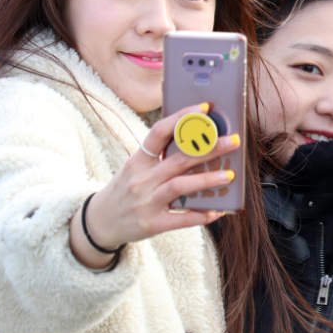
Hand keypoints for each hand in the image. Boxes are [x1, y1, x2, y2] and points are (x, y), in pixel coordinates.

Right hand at [69, 103, 240, 268]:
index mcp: (138, 161)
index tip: (204, 109)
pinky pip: (181, 219)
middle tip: (233, 141)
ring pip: (180, 186)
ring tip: (230, 175)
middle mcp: (142, 179)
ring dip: (207, 180)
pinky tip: (218, 211)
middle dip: (208, 149)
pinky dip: (201, 215)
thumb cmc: (125, 190)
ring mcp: (147, 202)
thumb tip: (197, 142)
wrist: (99, 223)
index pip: (158, 133)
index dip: (181, 119)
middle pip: (178, 159)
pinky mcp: (152, 224)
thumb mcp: (135, 169)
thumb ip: (159, 157)